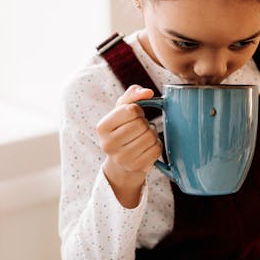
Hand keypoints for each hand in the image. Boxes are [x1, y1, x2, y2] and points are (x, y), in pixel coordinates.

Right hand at [97, 85, 161, 206]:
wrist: (121, 162)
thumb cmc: (122, 129)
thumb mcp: (122, 109)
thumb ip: (133, 94)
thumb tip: (148, 92)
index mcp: (102, 127)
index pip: (131, 110)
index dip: (138, 110)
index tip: (134, 116)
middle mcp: (108, 144)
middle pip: (141, 124)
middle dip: (145, 123)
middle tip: (139, 129)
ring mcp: (122, 158)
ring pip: (150, 136)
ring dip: (152, 134)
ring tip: (142, 137)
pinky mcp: (136, 167)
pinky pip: (156, 149)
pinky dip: (156, 145)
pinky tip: (147, 148)